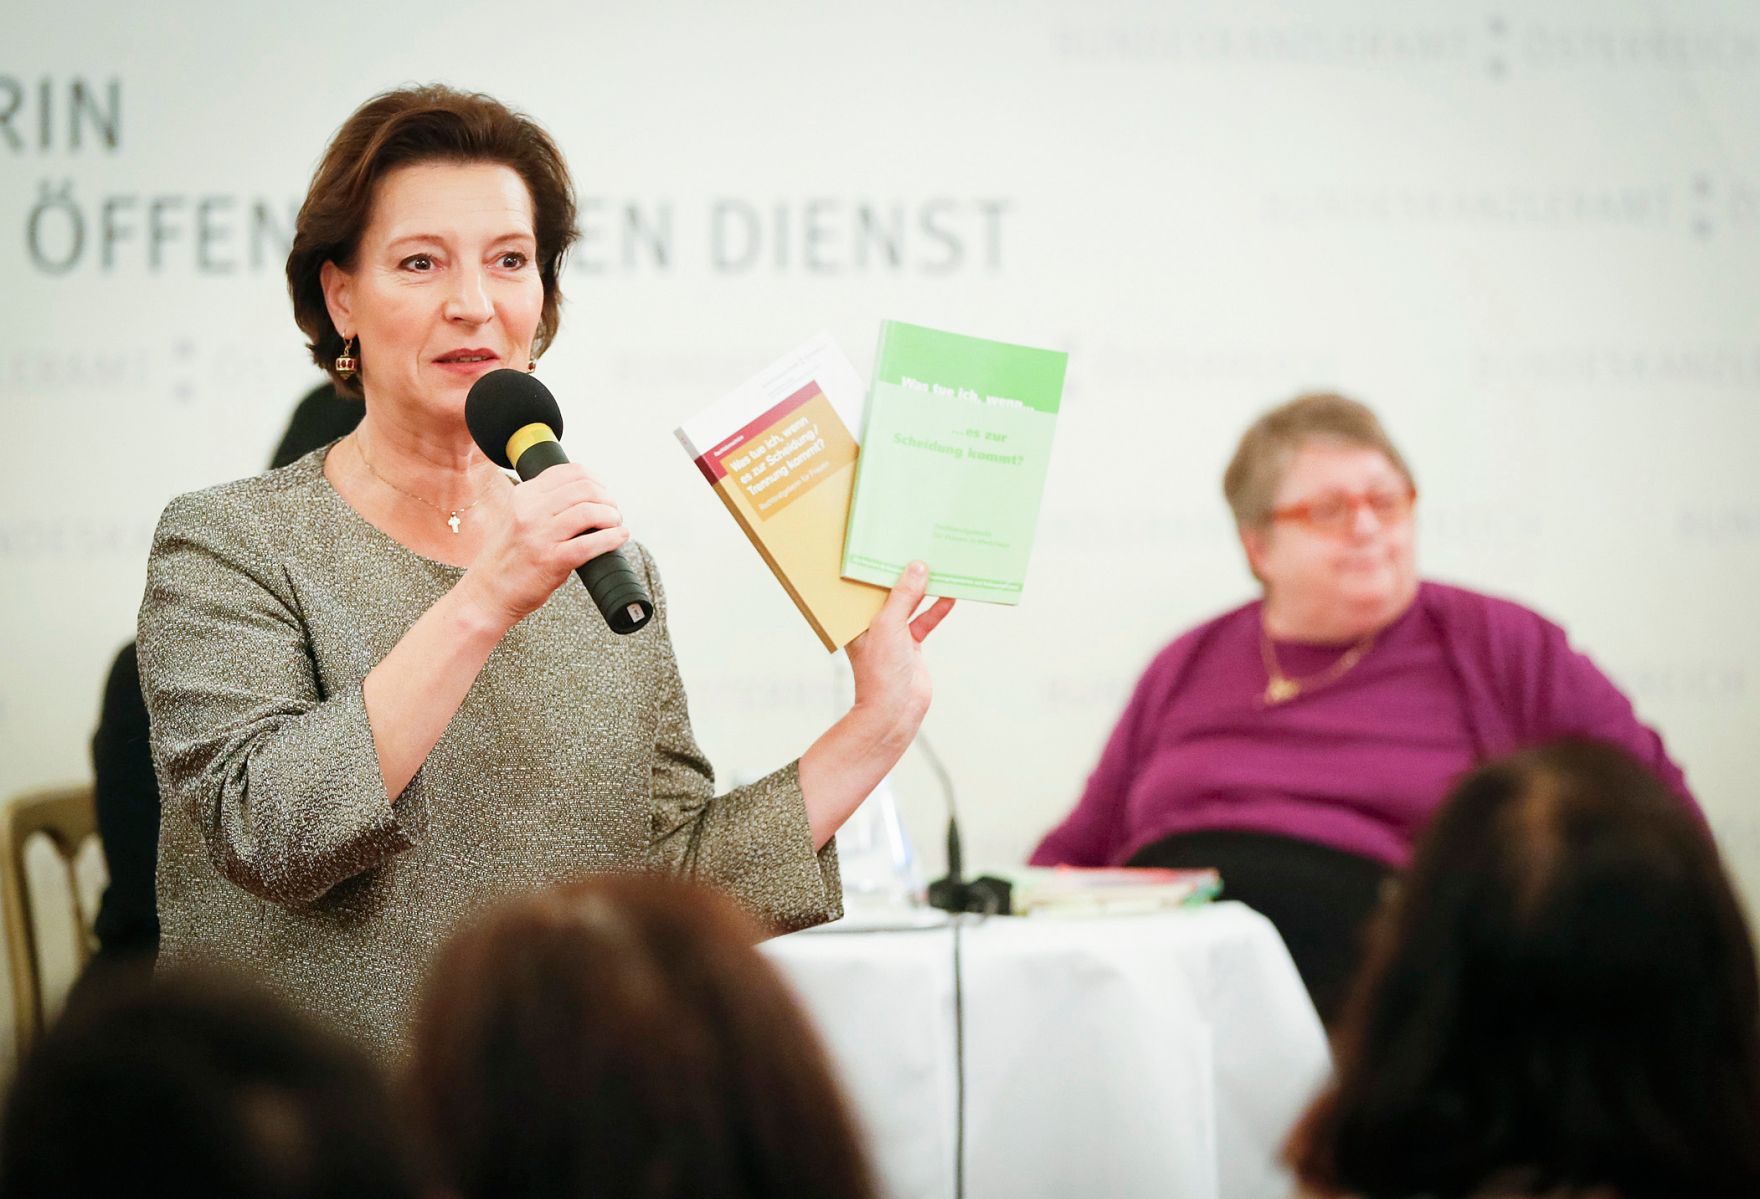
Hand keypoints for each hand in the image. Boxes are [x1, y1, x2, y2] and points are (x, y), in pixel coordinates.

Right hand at [463, 463, 629, 626]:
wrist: (486, 594)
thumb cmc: (508, 559)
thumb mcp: (519, 519)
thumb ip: (545, 505)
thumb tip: (588, 496)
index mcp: (524, 496)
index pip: (570, 472)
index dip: (596, 480)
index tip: (604, 492)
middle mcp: (530, 511)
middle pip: (584, 489)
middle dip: (607, 499)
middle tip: (613, 513)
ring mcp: (539, 535)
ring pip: (590, 511)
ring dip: (612, 517)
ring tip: (615, 525)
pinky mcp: (550, 560)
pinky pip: (590, 544)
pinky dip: (611, 538)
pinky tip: (619, 537)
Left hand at [845, 561, 955, 740]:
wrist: (894, 710)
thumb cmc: (881, 669)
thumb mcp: (889, 624)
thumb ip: (904, 595)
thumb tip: (917, 567)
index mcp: (856, 617)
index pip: (866, 584)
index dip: (880, 565)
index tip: (894, 544)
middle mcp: (872, 623)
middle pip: (891, 591)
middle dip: (905, 574)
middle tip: (920, 548)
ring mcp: (893, 634)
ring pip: (911, 604)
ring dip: (925, 590)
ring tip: (939, 567)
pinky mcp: (911, 646)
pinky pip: (925, 621)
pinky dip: (937, 610)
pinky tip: (950, 596)